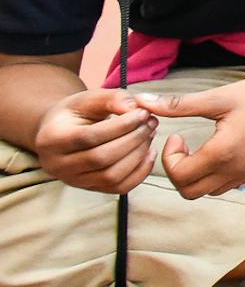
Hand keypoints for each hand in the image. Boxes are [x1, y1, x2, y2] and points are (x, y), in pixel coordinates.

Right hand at [32, 89, 157, 193]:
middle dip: (133, 139)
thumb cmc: (75, 113)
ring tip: (149, 135)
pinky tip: (148, 153)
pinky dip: (140, 172)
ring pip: (112, 176)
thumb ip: (111, 98)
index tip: (143, 113)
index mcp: (52, 139)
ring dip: (138, 155)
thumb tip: (135, 107)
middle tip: (151, 123)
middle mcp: (58, 165)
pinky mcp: (90, 188)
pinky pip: (119, 187)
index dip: (121, 126)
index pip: (89, 137)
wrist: (60, 133)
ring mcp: (73, 180)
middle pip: (101, 158)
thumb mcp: (88, 98)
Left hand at [143, 73, 244, 198]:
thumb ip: (178, 104)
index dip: (169, 158)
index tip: (177, 135)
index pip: (179, 175)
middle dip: (179, 172)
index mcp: (222, 154)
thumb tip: (142, 101)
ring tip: (202, 149)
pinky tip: (224, 150)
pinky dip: (218, 175)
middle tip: (184, 147)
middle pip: (190, 192)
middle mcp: (236, 171)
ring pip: (211, 191)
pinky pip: (231, 185)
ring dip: (198, 175)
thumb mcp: (219, 97)